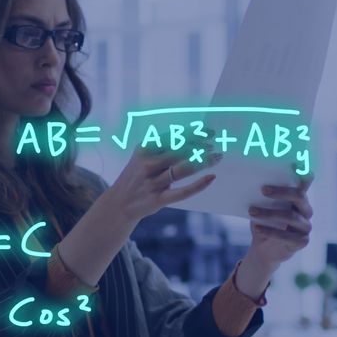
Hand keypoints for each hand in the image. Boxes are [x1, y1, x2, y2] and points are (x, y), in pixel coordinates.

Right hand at [102, 137, 220, 224]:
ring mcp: (152, 183)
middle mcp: (147, 165)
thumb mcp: (142, 156)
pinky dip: (198, 185)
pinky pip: (182, 192)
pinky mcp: (157, 200)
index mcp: (144, 150)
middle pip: (179, 151)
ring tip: (217, 157)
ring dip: (203, 162)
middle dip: (200, 147)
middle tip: (214, 146)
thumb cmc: (137, 176)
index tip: (210, 132)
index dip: (193, 134)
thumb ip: (161, 145)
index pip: (173, 137)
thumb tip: (191, 135)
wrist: (119, 203)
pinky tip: (211, 178)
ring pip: (182, 170)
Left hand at [245, 169, 313, 267]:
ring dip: (269, 213)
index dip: (303, 172)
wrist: (264, 249)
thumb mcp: (263, 207)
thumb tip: (251, 180)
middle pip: (299, 196)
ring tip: (252, 211)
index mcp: (299, 198)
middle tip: (262, 190)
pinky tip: (256, 227)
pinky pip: (286, 235)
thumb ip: (264, 195)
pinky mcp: (302, 241)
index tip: (294, 163)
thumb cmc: (264, 222)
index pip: (306, 181)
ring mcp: (306, 226)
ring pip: (290, 216)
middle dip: (281, 191)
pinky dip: (269, 230)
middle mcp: (306, 210)